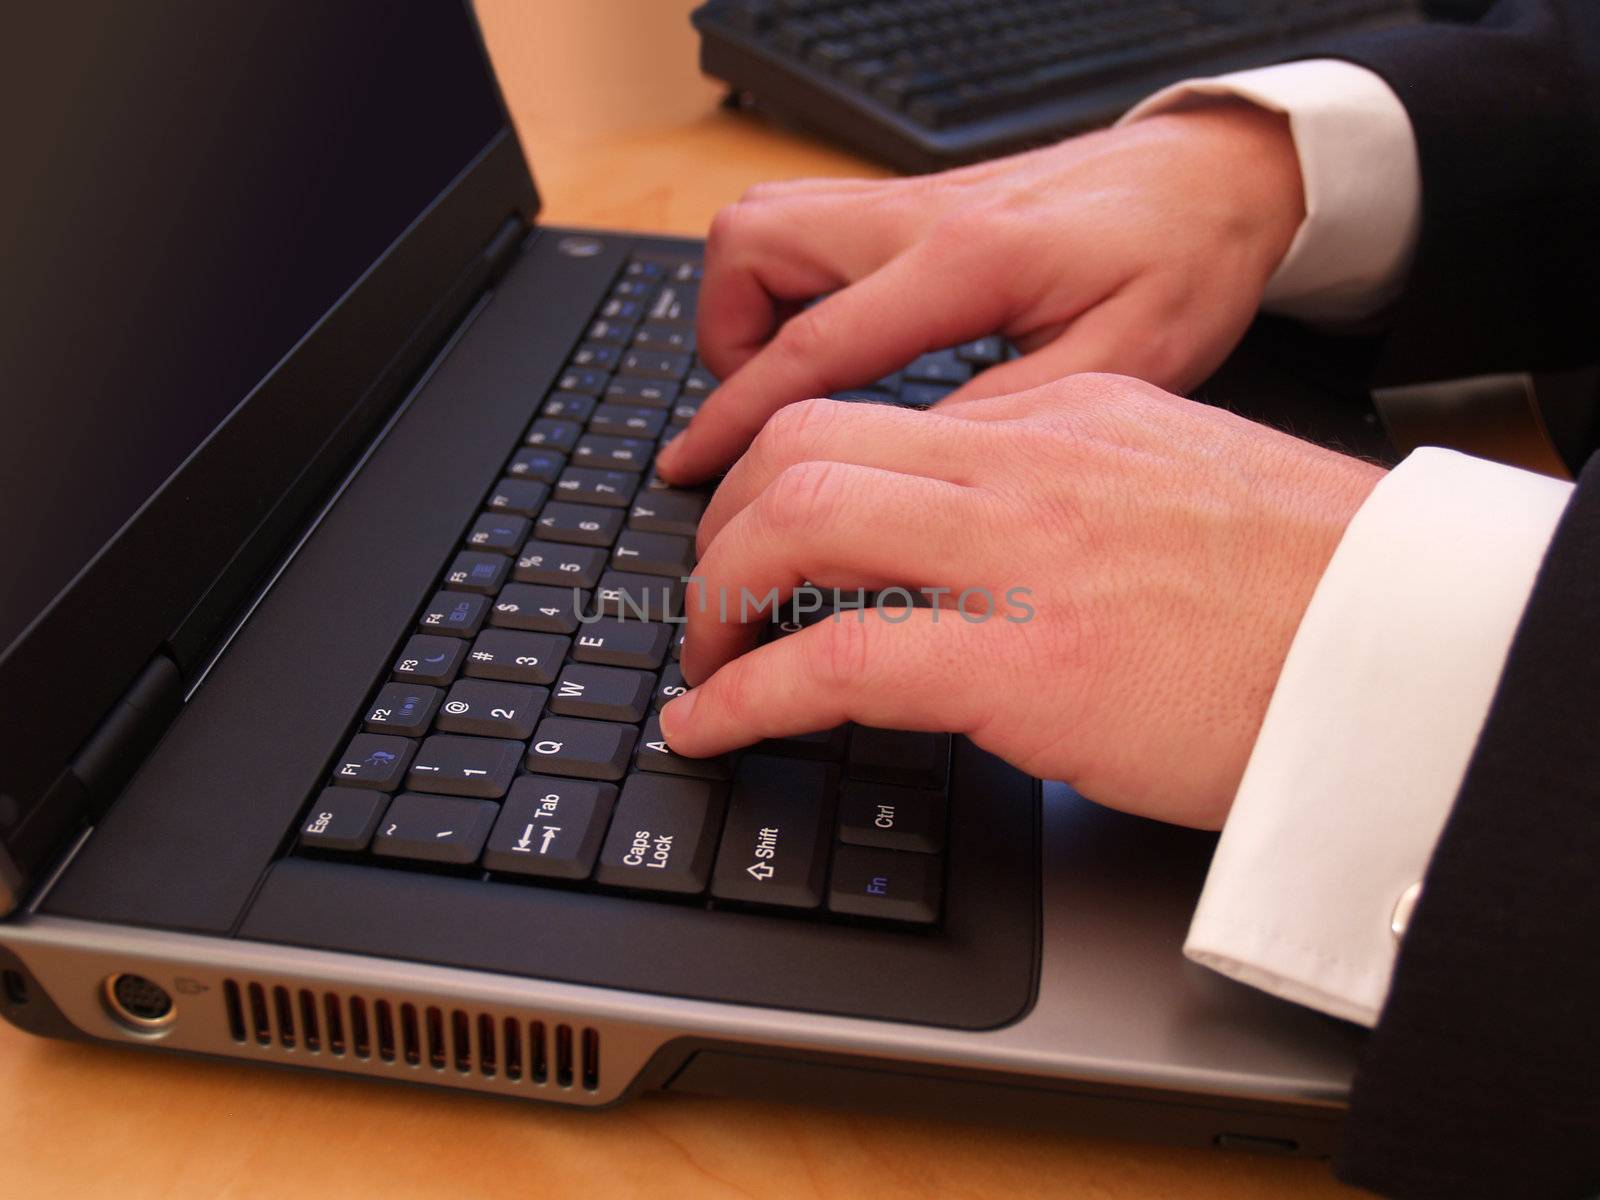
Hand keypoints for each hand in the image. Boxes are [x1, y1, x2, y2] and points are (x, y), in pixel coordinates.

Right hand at [656, 102, 1303, 483]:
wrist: (1215, 176)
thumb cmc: (1183, 262)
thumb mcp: (1121, 366)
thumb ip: (1009, 416)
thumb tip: (907, 470)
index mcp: (967, 261)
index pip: (811, 341)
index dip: (736, 416)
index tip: (691, 466)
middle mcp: (920, 215)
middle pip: (751, 244)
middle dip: (723, 338)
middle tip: (757, 414)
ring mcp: (913, 201)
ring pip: (768, 223)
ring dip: (749, 304)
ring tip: (787, 382)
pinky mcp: (919, 205)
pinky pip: (811, 228)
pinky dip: (790, 285)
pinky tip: (834, 341)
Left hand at [660, 377, 1381, 828]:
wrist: (1404, 646)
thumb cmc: (1307, 585)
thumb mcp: (1178, 482)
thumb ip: (1072, 481)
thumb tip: (984, 525)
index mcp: (1064, 413)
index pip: (878, 416)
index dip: (789, 475)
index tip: (765, 531)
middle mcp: (1025, 461)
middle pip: (804, 444)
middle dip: (728, 523)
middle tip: (714, 596)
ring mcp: (1018, 555)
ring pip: (798, 523)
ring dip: (718, 597)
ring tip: (704, 661)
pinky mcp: (1022, 664)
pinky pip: (831, 662)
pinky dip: (744, 695)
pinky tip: (712, 727)